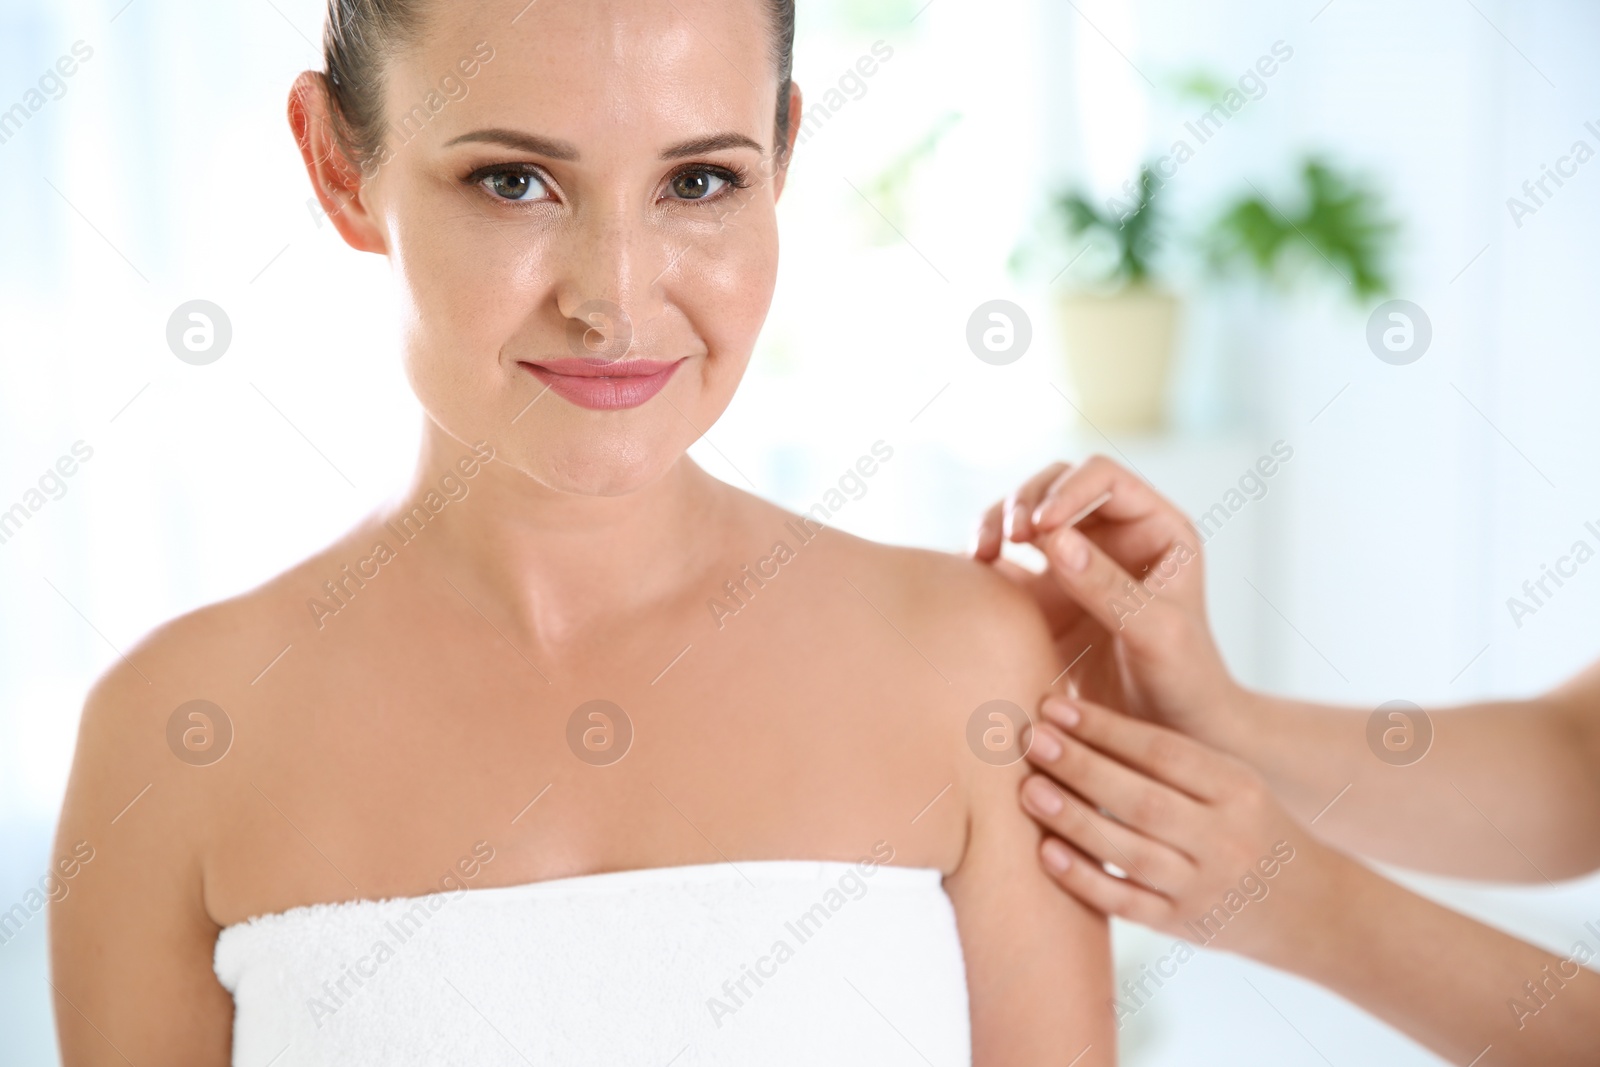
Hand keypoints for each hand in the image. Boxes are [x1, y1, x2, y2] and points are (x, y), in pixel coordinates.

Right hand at [972, 455, 1237, 744]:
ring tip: (981, 553)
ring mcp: (1076, 567)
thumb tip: (1052, 538)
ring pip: (1024, 518)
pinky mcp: (1045, 599)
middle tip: (1006, 538)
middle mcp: (1114, 538)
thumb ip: (1107, 586)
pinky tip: (970, 576)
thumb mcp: (1154, 633)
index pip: (1104, 478)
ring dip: (996, 524)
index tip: (1039, 528)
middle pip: (1054, 487)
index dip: (1066, 490)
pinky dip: (983, 561)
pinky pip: (1006, 564)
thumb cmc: (1184, 684)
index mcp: (1156, 529)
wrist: (1171, 738)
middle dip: (1023, 502)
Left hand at [1019, 693, 1338, 966]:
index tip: (1055, 708)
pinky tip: (1046, 853)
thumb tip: (1079, 718)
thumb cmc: (1246, 825)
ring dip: (1074, 820)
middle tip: (1032, 740)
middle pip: (1143, 800)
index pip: (1163, 752)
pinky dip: (1084, 879)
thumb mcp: (1230, 783)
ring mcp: (1205, 886)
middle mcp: (1225, 837)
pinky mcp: (1183, 925)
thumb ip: (1171, 758)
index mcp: (1237, 788)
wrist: (1305, 907)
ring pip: (1131, 852)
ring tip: (1029, 790)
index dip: (1105, 728)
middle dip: (1081, 768)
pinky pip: (1127, 903)